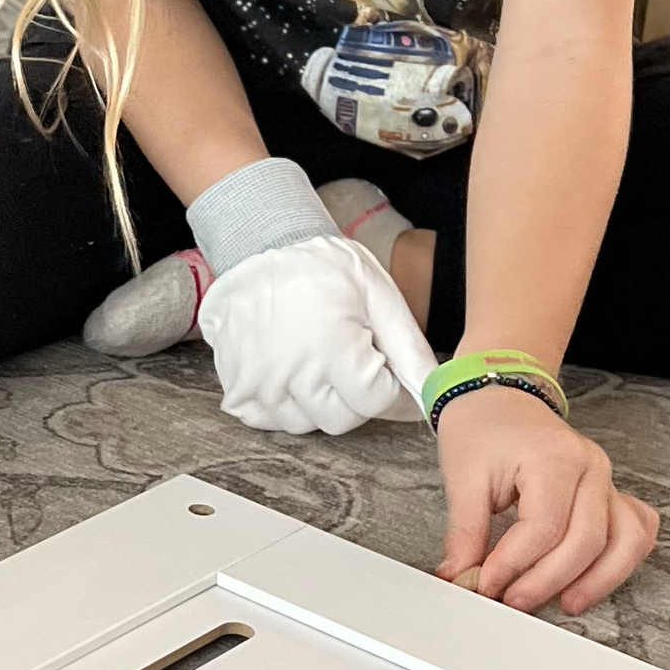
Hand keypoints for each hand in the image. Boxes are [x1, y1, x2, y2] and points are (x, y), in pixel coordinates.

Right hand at [199, 236, 433, 436]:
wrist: (256, 245)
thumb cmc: (320, 267)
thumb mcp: (377, 294)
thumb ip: (409, 349)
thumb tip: (434, 393)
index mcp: (332, 348)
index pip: (376, 402)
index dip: (387, 386)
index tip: (381, 364)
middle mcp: (292, 374)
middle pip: (341, 419)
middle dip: (355, 397)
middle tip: (349, 360)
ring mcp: (258, 384)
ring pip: (305, 424)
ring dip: (318, 402)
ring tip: (317, 361)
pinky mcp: (235, 388)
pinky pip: (268, 421)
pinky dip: (283, 405)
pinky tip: (289, 373)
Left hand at [434, 384, 658, 613]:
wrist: (499, 397)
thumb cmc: (482, 426)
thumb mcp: (462, 476)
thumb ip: (465, 533)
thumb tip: (460, 578)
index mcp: (554, 457)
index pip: (543, 528)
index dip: (514, 565)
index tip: (486, 585)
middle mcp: (590, 468)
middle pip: (585, 541)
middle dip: (548, 581)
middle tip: (513, 601)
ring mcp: (606, 480)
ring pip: (624, 541)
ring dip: (597, 580)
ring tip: (565, 604)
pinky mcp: (610, 493)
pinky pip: (636, 531)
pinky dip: (622, 559)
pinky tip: (596, 578)